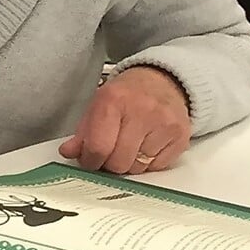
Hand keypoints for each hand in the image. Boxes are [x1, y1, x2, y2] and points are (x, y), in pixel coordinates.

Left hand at [60, 66, 190, 174]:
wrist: (164, 81)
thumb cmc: (127, 96)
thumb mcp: (98, 106)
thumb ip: (82, 132)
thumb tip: (68, 152)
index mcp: (114, 100)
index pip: (98, 146)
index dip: (90, 160)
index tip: (90, 160)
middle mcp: (142, 111)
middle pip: (119, 162)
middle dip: (109, 164)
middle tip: (110, 154)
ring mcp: (165, 124)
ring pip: (138, 167)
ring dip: (129, 164)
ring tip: (129, 147)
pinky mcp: (181, 136)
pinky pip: (158, 167)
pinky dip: (148, 163)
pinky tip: (146, 146)